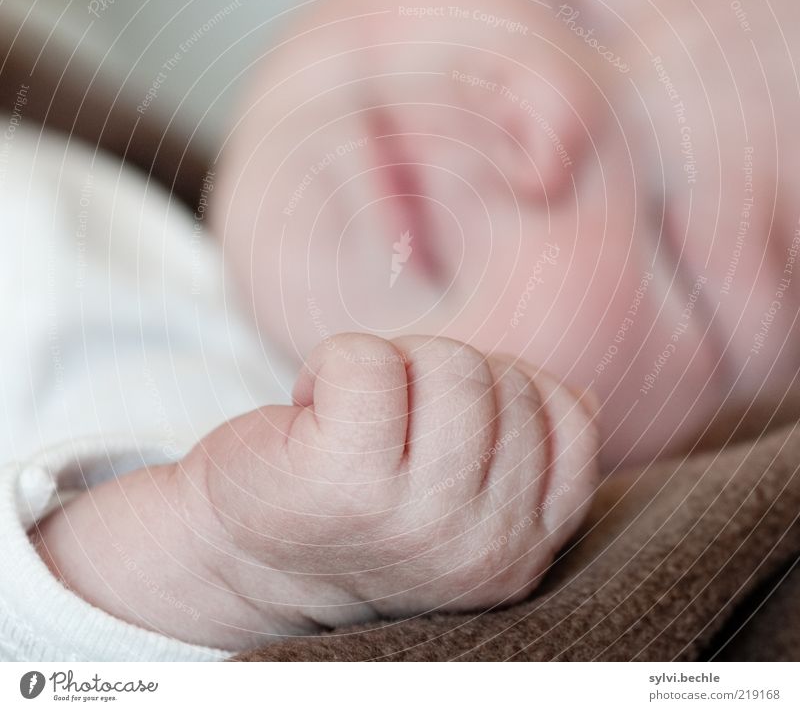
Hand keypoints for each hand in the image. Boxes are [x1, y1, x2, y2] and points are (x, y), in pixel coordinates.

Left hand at [35, 333, 597, 649]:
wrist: (233, 555)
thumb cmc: (354, 506)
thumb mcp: (461, 493)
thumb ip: (526, 454)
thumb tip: (580, 397)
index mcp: (522, 551)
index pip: (571, 421)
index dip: (501, 392)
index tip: (438, 424)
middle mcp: (481, 548)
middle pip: (500, 378)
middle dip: (434, 375)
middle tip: (382, 423)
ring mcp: (416, 519)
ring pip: (446, 363)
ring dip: (386, 365)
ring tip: (348, 417)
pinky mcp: (344, 480)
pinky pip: (366, 361)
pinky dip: (329, 362)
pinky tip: (309, 408)